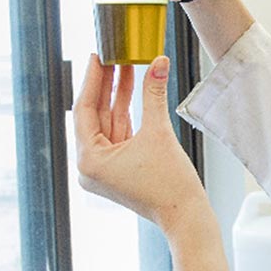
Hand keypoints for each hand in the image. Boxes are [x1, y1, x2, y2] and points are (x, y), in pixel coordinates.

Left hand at [74, 54, 228, 270]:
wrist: (186, 215)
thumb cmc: (170, 184)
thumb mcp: (159, 132)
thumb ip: (154, 94)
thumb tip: (158, 61)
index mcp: (89, 160)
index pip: (84, 110)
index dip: (93, 80)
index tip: (98, 56)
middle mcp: (90, 166)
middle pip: (95, 115)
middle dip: (106, 85)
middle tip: (112, 55)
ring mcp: (104, 168)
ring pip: (108, 122)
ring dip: (118, 96)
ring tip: (125, 65)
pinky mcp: (118, 168)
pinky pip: (118, 133)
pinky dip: (126, 113)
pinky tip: (132, 89)